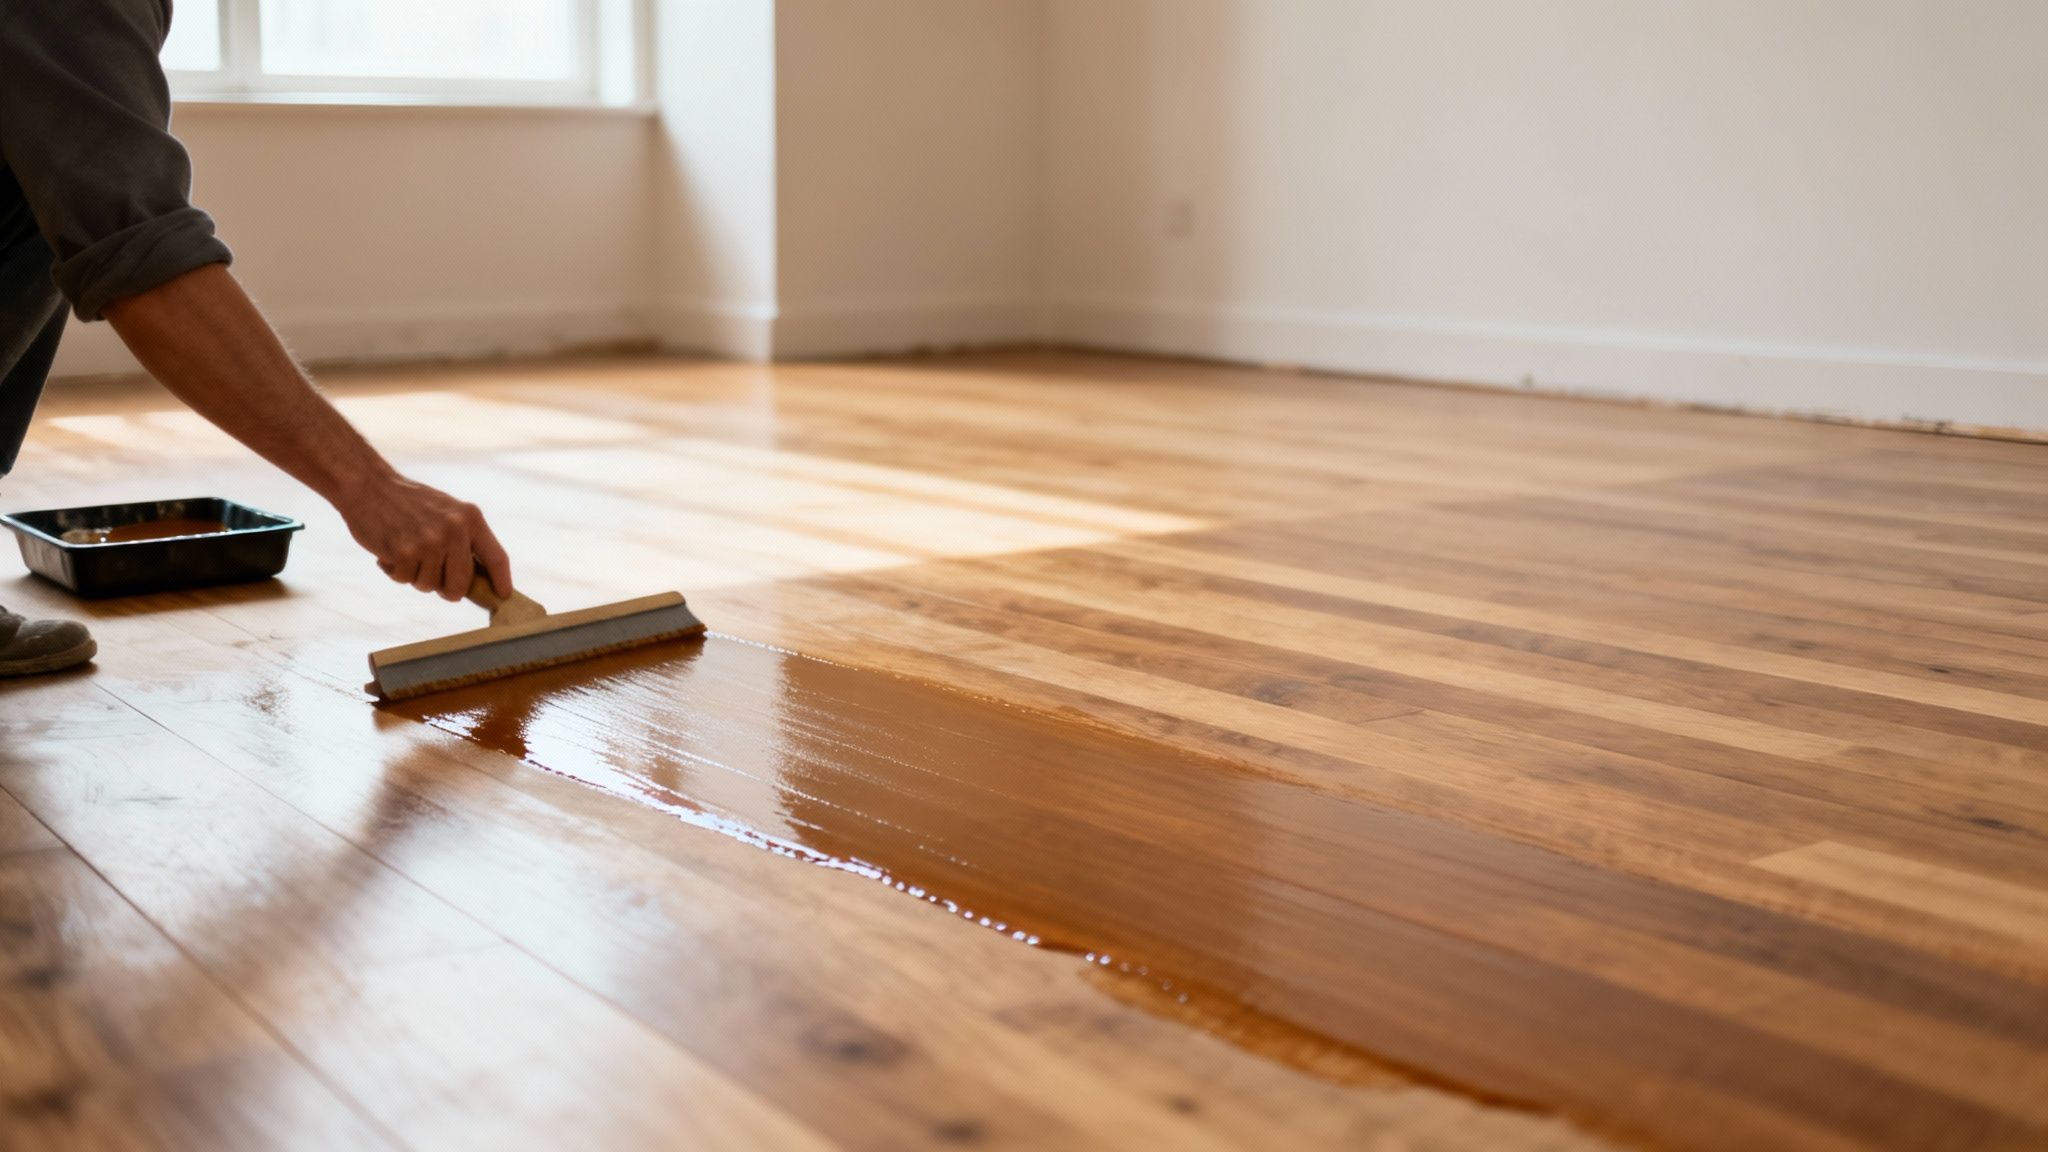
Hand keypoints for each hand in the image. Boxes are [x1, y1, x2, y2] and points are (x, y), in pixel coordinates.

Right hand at [335, 473, 512, 601]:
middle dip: (447, 589)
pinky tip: (390, 550)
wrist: (369, 485)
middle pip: (461, 584)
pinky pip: (405, 580)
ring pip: (430, 586)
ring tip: (406, 550)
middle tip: (433, 579)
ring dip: (415, 575)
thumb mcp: (446, 511)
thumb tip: (477, 582)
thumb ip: (463, 541)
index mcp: (470, 518)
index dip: (501, 580)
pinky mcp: (405, 551)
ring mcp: (430, 541)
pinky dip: (395, 571)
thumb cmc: (408, 504)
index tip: (503, 595)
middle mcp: (455, 529)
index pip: (496, 557)